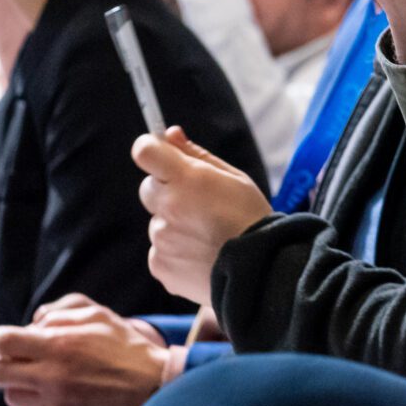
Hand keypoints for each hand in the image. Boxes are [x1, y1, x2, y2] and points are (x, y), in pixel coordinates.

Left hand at [0, 294, 173, 405]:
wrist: (151, 387)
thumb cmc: (122, 347)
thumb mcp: (95, 314)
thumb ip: (58, 311)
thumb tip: (30, 323)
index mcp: (59, 345)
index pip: (3, 341)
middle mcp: (52, 377)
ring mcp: (54, 405)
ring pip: (10, 395)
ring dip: (15, 383)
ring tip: (41, 374)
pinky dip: (32, 402)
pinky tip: (54, 393)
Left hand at [134, 127, 270, 304]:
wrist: (260, 271)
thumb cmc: (250, 218)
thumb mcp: (233, 178)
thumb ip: (196, 155)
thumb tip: (170, 133)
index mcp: (186, 180)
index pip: (145, 152)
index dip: (150, 149)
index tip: (159, 153)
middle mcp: (168, 207)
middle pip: (148, 188)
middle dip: (167, 191)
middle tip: (198, 204)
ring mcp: (161, 239)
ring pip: (157, 223)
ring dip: (174, 225)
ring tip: (207, 236)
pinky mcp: (159, 265)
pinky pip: (159, 251)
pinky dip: (175, 251)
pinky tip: (200, 254)